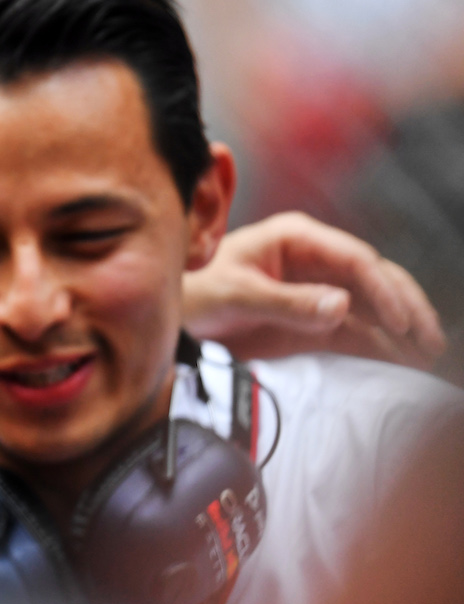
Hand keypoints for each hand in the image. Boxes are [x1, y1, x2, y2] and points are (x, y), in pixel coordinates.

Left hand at [183, 211, 445, 367]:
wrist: (173, 318)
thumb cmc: (195, 292)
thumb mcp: (235, 295)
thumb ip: (286, 302)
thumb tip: (342, 306)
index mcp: (297, 239)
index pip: (356, 260)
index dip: (384, 289)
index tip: (400, 321)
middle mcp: (315, 261)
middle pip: (376, 280)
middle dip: (406, 308)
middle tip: (429, 340)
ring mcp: (317, 292)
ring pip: (373, 308)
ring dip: (401, 330)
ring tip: (428, 356)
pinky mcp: (313, 322)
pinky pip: (356, 333)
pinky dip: (380, 347)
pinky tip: (403, 364)